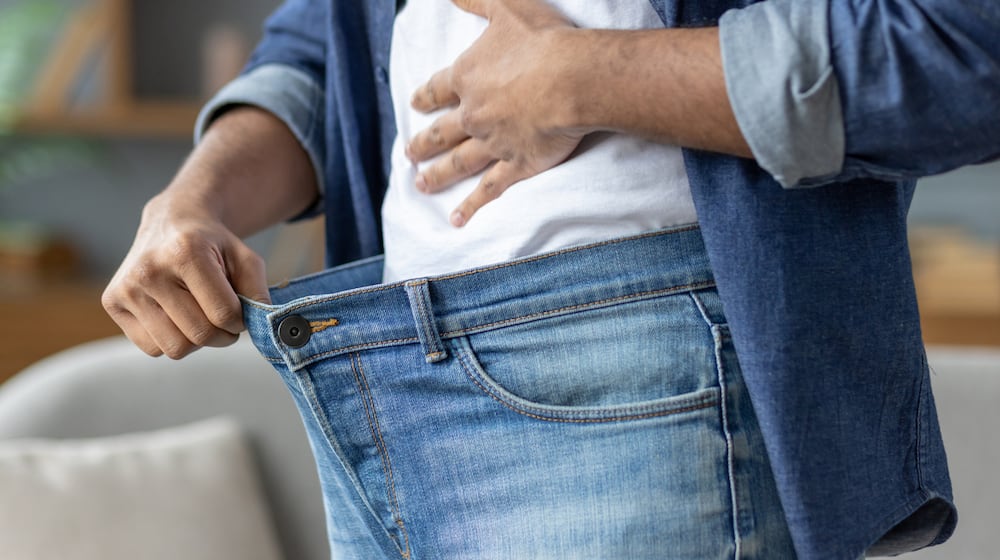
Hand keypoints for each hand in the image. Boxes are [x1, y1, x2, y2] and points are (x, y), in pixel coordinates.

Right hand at [102, 195, 269, 358]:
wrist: (169, 223)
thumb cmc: (212, 245)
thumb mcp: (245, 258)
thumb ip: (258, 291)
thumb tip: (261, 327)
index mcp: (185, 253)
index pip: (223, 314)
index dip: (240, 322)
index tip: (239, 313)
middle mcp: (149, 270)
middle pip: (199, 336)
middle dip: (221, 335)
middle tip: (223, 320)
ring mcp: (126, 287)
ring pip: (175, 348)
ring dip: (196, 341)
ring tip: (199, 316)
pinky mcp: (112, 302)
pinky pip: (152, 348)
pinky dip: (171, 339)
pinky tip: (174, 315)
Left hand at [406, 0, 589, 226]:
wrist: (571, 79)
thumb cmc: (541, 40)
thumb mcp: (504, 6)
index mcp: (468, 78)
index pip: (438, 89)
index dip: (426, 97)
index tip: (414, 105)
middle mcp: (474, 114)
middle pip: (441, 132)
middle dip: (423, 144)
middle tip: (408, 155)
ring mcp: (493, 143)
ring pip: (458, 163)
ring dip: (438, 175)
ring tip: (420, 186)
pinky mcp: (516, 165)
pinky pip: (490, 189)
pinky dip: (473, 205)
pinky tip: (457, 219)